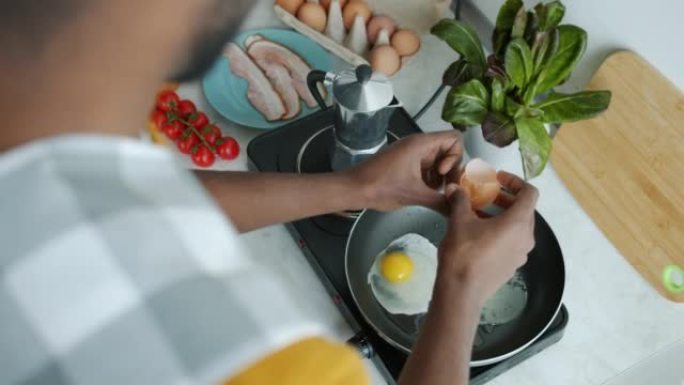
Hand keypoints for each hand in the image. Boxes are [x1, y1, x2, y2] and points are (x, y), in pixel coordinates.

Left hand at [349, 131, 462, 213]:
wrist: (354, 189)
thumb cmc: (382, 187)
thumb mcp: (415, 196)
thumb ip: (440, 202)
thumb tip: (458, 210)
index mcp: (421, 144)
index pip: (454, 139)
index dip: (455, 157)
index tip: (441, 174)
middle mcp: (418, 145)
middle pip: (448, 151)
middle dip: (450, 171)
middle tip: (444, 189)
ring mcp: (411, 154)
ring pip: (438, 162)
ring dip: (440, 178)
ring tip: (432, 193)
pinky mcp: (405, 164)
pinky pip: (426, 168)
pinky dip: (429, 180)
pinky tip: (423, 194)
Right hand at [437, 172, 538, 303]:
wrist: (462, 291)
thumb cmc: (464, 253)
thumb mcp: (459, 221)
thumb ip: (460, 200)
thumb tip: (455, 188)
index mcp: (518, 222)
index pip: (529, 193)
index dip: (515, 181)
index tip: (497, 179)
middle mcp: (526, 237)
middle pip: (524, 209)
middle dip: (505, 198)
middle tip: (485, 194)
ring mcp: (521, 253)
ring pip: (518, 226)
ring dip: (502, 214)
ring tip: (478, 212)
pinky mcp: (512, 265)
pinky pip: (512, 240)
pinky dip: (501, 230)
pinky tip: (479, 233)